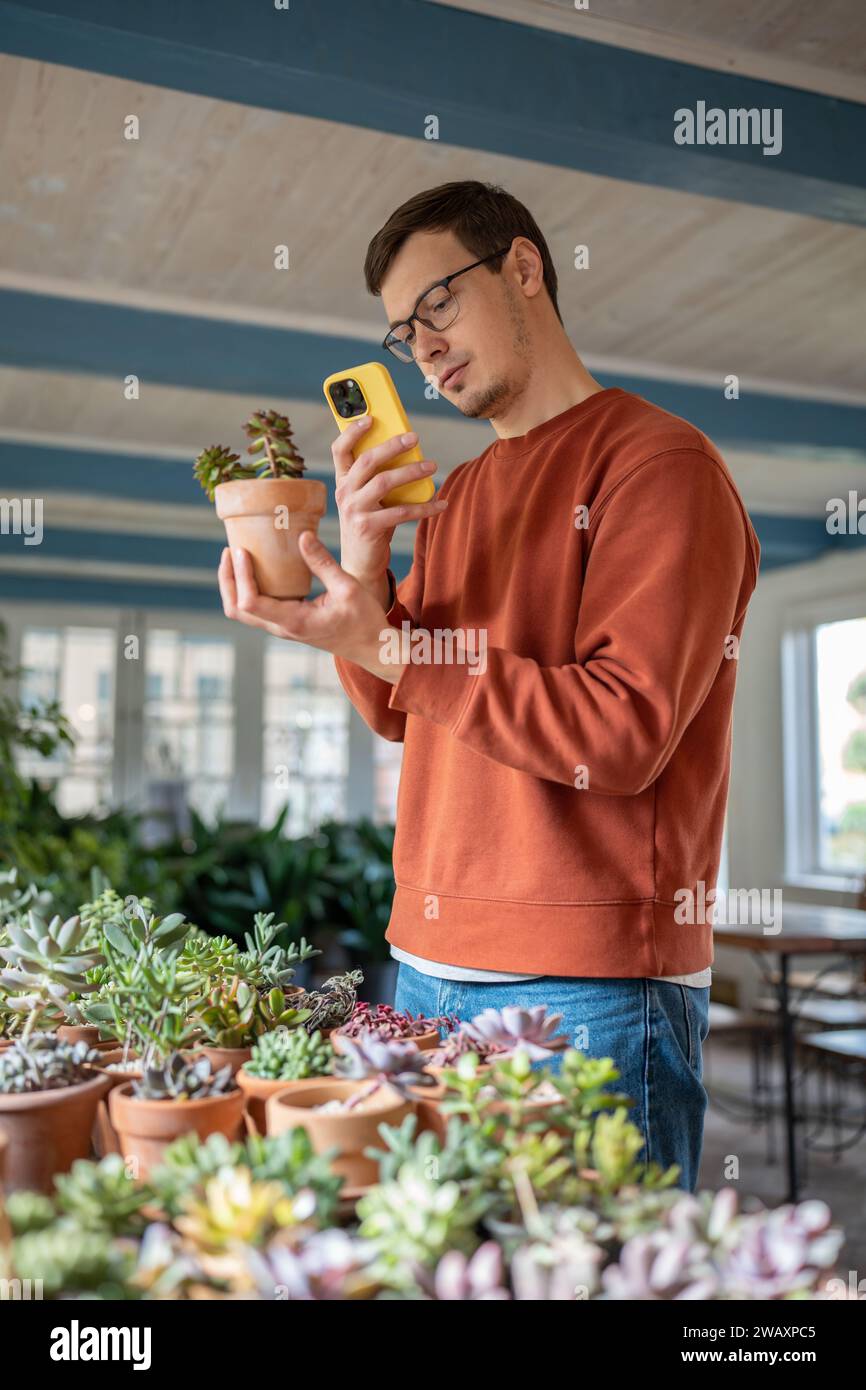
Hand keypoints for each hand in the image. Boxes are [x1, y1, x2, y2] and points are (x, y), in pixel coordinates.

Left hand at [218, 533, 407, 682]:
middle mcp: (282, 628)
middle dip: (227, 580)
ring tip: (237, 556)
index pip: (250, 602)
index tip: (242, 551)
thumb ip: (323, 563)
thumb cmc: (365, 621)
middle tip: (230, 550)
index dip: (240, 576)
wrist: (373, 648)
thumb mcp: (348, 587)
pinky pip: (257, 609)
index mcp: (294, 621)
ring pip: (243, 611)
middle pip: (236, 609)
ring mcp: (283, 628)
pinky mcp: (288, 624)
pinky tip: (257, 568)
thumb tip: (302, 535)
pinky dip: (248, 589)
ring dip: (234, 585)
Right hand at [332, 416, 447, 602]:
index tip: (371, 417)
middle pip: (367, 461)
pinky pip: (401, 512)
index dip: (353, 431)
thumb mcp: (367, 499)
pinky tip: (440, 504)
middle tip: (414, 438)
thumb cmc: (369, 525)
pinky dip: (424, 507)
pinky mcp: (368, 528)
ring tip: (432, 466)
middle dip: (392, 446)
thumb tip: (408, 453)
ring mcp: (354, 511)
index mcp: (343, 482)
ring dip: (411, 472)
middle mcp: (344, 493)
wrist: (359, 565)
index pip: (340, 449)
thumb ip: (377, 478)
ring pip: (384, 482)